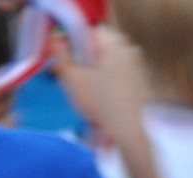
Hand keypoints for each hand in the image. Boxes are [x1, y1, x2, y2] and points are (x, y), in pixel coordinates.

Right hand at [52, 24, 148, 148]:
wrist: (125, 130)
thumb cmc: (99, 104)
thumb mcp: (73, 81)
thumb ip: (61, 58)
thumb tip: (54, 43)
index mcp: (113, 44)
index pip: (89, 34)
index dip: (74, 47)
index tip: (66, 65)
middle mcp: (128, 49)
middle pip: (99, 48)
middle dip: (84, 61)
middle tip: (74, 81)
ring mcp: (135, 64)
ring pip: (107, 61)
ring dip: (94, 72)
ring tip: (87, 93)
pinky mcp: (138, 80)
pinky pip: (117, 73)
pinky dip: (107, 82)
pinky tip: (101, 99)